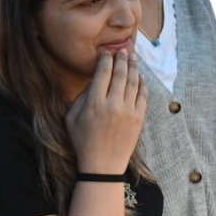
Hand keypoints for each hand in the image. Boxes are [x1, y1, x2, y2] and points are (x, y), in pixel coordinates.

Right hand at [66, 50, 146, 173]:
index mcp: (94, 103)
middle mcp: (113, 104)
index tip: (107, 53)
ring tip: (133, 58)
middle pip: (120, 74)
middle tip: (123, 50)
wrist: (103, 165)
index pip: (102, 73)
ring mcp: (129, 111)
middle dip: (122, 59)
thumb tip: (94, 81)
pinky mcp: (139, 118)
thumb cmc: (83, 141)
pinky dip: (142, 84)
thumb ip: (81, 97)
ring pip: (133, 82)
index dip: (106, 60)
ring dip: (134, 68)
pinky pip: (143, 95)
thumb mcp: (71, 119)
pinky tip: (141, 77)